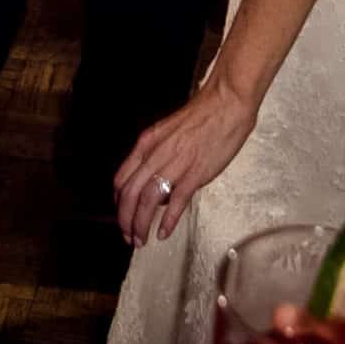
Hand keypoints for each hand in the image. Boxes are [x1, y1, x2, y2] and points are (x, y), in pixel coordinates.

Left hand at [113, 77, 261, 242]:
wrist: (226, 103)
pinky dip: (167, 220)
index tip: (123, 216)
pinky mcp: (196, 173)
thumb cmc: (202, 117)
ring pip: (147, 201)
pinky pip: (176, 201)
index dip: (118, 203)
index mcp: (146, 143)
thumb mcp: (168, 133)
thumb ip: (157, 156)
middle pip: (129, 194)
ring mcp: (175, 164)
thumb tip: (157, 184)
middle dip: (125, 220)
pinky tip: (164, 232)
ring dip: (141, 224)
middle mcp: (155, 154)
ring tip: (142, 240)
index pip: (121, 179)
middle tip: (129, 236)